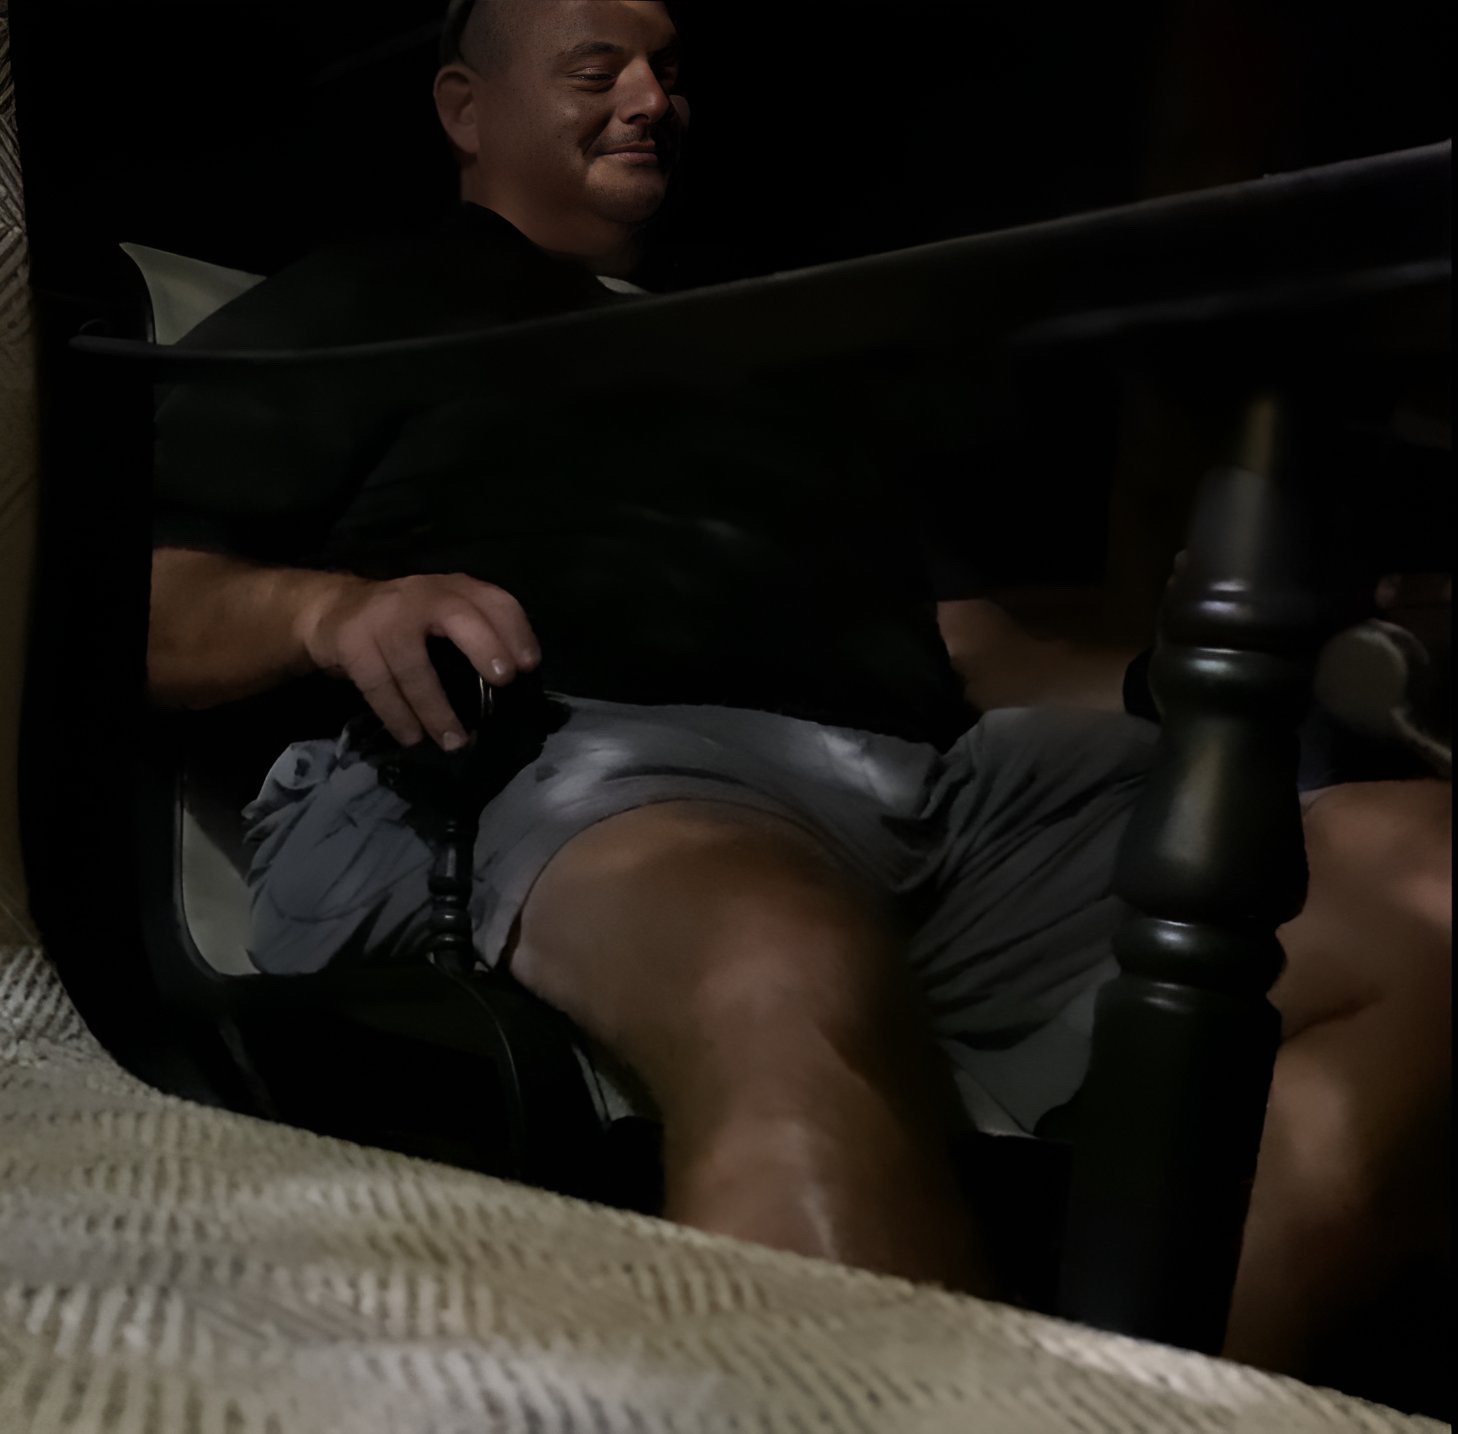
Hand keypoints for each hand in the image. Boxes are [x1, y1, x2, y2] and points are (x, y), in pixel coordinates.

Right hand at [298, 573, 540, 748]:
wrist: (331, 610)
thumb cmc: (404, 623)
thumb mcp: (441, 616)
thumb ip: (475, 633)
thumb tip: (516, 681)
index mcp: (452, 589)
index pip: (492, 599)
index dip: (514, 629)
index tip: (529, 665)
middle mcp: (419, 594)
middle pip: (455, 615)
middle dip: (483, 646)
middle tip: (503, 681)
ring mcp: (382, 617)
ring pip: (413, 664)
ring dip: (436, 708)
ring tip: (454, 742)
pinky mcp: (350, 641)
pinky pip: (377, 685)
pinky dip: (397, 716)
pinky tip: (412, 738)